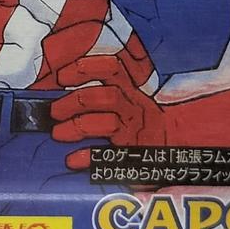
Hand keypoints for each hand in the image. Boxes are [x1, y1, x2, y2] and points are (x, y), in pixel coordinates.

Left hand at [52, 53, 166, 170]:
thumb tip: (62, 79)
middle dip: (75, 101)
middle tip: (54, 111)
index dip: (86, 68)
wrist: (176, 146)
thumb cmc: (142, 119)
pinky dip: (89, 157)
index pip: (113, 68)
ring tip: (58, 133)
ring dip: (78, 127)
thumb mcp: (131, 96)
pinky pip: (110, 155)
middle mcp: (136, 107)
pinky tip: (72, 160)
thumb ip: (107, 84)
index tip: (62, 75)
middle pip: (107, 95)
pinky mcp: (135, 156)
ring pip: (108, 123)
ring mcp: (136, 131)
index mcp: (132, 88)